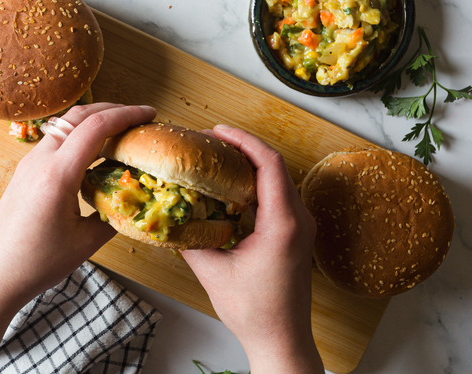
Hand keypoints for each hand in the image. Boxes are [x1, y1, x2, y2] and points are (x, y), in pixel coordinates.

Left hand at [0, 103, 155, 373]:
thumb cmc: (36, 264)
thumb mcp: (86, 243)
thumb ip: (113, 215)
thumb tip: (135, 200)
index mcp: (57, 175)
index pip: (96, 127)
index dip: (127, 115)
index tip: (150, 114)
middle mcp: (40, 161)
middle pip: (79, 116)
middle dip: (113, 110)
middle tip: (140, 117)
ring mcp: (28, 163)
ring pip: (65, 126)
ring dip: (94, 121)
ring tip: (121, 131)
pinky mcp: (24, 171)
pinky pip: (56, 141)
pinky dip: (79, 136)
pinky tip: (95, 152)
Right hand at [181, 124, 322, 373]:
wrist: (282, 340)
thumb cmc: (255, 312)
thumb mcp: (213, 272)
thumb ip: (189, 239)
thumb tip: (170, 214)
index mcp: (283, 223)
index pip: (269, 164)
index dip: (243, 140)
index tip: (218, 130)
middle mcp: (299, 220)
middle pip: (275, 166)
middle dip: (244, 148)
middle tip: (212, 141)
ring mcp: (301, 227)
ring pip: (278, 180)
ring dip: (250, 165)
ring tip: (218, 159)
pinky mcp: (296, 236)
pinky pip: (278, 197)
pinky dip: (256, 185)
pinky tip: (231, 189)